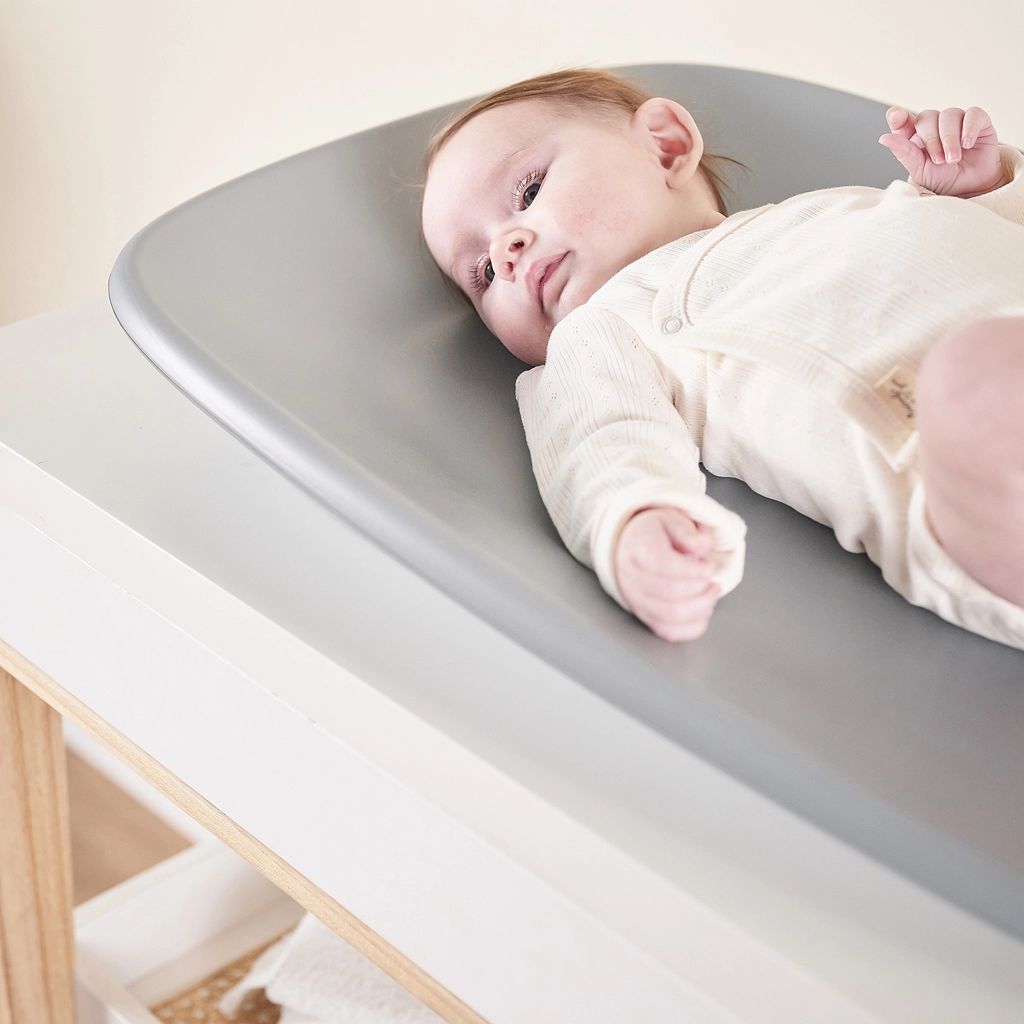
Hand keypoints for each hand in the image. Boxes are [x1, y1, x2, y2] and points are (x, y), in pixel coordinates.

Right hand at [614, 507, 720, 641]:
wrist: (629, 546)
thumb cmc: (651, 534)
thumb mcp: (669, 520)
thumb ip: (687, 532)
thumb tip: (703, 544)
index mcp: (639, 551)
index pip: (666, 567)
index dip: (694, 571)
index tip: (709, 566)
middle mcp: (633, 579)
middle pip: (671, 594)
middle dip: (701, 589)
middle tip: (713, 581)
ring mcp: (637, 601)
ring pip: (671, 615)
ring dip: (700, 607)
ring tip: (711, 594)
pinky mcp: (645, 616)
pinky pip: (669, 632)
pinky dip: (692, 628)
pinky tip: (703, 613)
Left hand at [879, 105, 1005, 197]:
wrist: (971, 187)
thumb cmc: (943, 179)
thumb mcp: (920, 170)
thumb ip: (904, 153)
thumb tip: (884, 138)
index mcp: (915, 137)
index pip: (903, 121)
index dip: (898, 116)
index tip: (895, 116)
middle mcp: (934, 125)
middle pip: (927, 117)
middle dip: (932, 140)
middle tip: (939, 160)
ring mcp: (956, 121)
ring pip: (949, 114)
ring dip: (950, 138)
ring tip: (953, 159)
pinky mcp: (978, 121)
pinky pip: (973, 114)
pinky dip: (969, 128)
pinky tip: (967, 144)